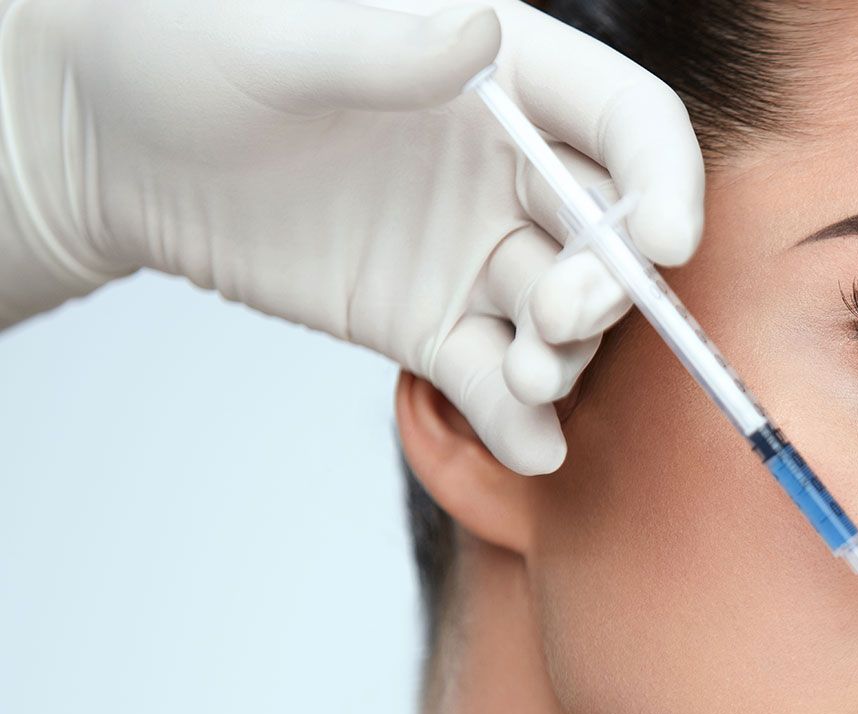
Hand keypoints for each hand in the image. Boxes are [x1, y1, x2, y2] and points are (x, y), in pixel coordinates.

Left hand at [0, 0, 700, 472]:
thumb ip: (384, 45)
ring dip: (569, 358)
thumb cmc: (179, 44)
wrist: (108, 138)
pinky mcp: (432, 323)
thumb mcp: (272, 37)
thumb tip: (482, 39)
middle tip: (559, 320)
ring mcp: (476, 250)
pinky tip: (527, 445)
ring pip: (567, 319)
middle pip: (614, 236)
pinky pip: (499, 381)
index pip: (630, 125)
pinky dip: (522, 421)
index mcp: (507, 72)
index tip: (665, 244)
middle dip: (612, 287)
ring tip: (524, 380)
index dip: (664, 182)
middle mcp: (511, 165)